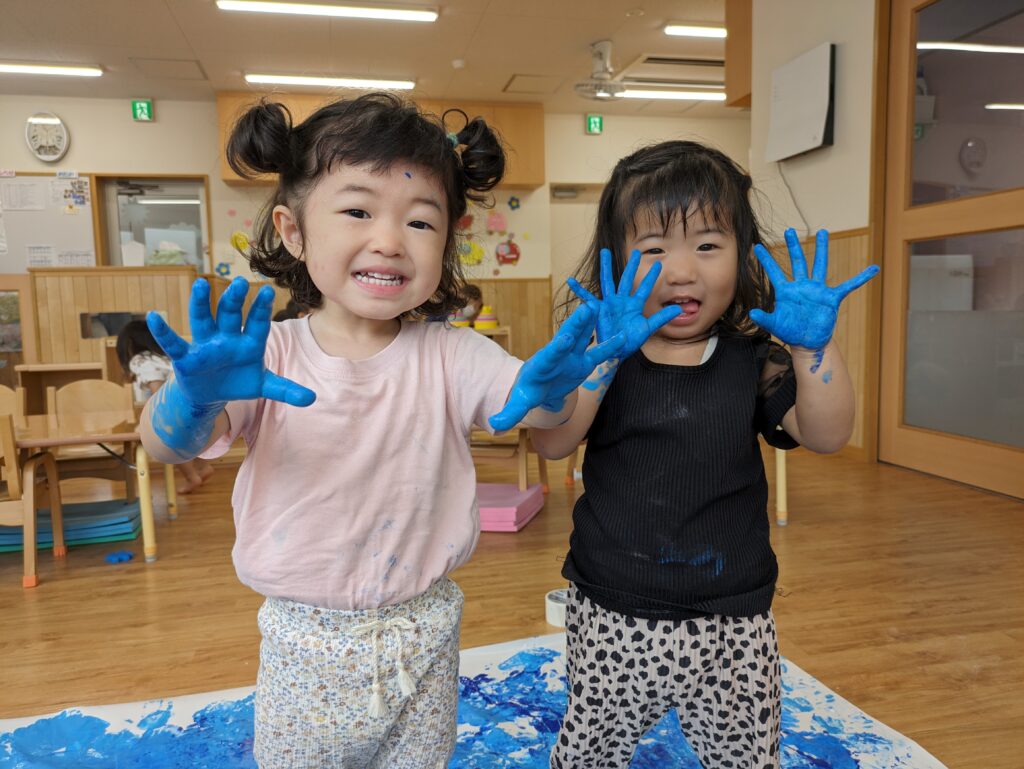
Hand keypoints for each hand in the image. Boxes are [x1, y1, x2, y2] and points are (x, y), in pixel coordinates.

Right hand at [147, 276, 315, 407]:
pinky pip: (174, 343)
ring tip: (198, 284)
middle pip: (230, 315)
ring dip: (200, 304)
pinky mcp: (186, 357)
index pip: (256, 322)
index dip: (260, 308)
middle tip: (238, 282)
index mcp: (248, 342)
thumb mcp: (263, 386)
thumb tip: (312, 399)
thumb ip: (286, 389)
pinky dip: (163, 332)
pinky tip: (153, 317)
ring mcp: (205, 345)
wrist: (212, 394)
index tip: (267, 291)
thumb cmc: (239, 381)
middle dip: (233, 300)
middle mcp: (226, 338)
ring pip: (203, 320)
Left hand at [489, 303, 621, 430]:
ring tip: (599, 307)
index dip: (557, 348)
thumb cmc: (529, 392)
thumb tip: (495, 426)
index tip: (564, 339)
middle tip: (586, 308)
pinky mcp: (583, 362)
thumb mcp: (520, 404)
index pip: (550, 355)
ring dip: (589, 323)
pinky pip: (598, 353)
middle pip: (567, 337)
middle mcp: (557, 356)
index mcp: (542, 365)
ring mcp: (571, 357)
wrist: (539, 387)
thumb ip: (510, 413)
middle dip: (576, 324)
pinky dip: (609, 346)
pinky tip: (623, 337)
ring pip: (582, 337)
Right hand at [567, 248, 680, 356]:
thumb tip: (679, 309)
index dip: (651, 276)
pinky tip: (571, 281)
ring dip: (606, 266)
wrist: (615, 352)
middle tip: (636, 251)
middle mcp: (621, 301)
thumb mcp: (647, 328)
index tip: (660, 264)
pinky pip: (587, 297)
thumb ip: (661, 318)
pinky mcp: (598, 309)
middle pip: (626, 278)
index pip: (644, 287)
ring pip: (608, 280)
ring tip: (604, 252)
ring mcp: (609, 303)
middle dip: (631, 265)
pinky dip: (579, 289)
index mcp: (634, 305)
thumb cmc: (630, 341)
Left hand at [750, 229, 879, 349]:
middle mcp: (802, 286)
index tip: (757, 247)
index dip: (766, 260)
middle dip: (793, 246)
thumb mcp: (775, 325)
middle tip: (789, 230)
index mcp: (786, 291)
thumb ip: (764, 318)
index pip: (774, 272)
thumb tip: (752, 313)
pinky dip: (860, 278)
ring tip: (823, 232)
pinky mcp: (831, 298)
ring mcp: (817, 290)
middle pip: (797, 261)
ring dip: (821, 249)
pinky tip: (873, 269)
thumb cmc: (790, 332)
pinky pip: (848, 286)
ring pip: (820, 265)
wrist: (807, 342)